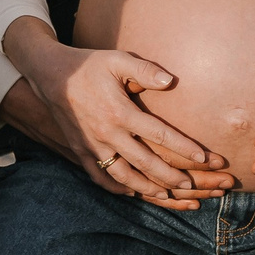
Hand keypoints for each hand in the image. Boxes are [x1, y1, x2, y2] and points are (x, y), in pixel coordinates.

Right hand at [4, 20, 231, 205]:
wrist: (51, 75)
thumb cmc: (89, 65)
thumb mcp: (117, 59)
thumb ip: (145, 69)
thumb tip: (171, 81)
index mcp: (120, 112)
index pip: (159, 135)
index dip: (184, 148)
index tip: (203, 158)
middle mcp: (108, 134)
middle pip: (145, 163)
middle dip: (171, 177)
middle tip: (191, 185)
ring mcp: (93, 146)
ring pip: (123, 176)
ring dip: (146, 188)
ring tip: (166, 194)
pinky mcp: (81, 151)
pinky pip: (99, 177)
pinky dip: (116, 188)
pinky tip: (130, 193)